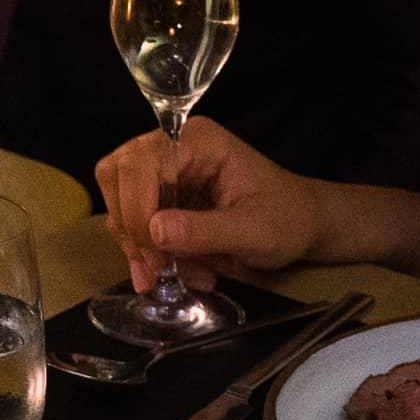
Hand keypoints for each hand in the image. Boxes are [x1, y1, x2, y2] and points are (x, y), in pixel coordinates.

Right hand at [95, 116, 332, 299]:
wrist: (302, 227)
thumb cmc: (288, 220)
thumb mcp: (255, 231)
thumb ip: (206, 230)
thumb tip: (154, 231)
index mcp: (196, 142)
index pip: (141, 163)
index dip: (136, 209)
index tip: (153, 255)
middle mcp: (173, 149)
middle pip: (117, 177)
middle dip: (129, 229)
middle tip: (153, 272)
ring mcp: (165, 173)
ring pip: (119, 204)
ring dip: (139, 248)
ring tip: (175, 277)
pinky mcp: (163, 198)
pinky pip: (135, 225)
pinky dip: (150, 256)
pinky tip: (185, 273)